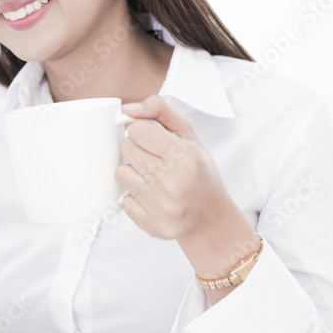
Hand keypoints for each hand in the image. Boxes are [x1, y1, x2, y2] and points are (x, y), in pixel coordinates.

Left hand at [117, 95, 232, 241]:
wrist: (211, 217)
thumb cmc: (199, 172)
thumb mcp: (189, 135)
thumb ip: (160, 111)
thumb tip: (128, 108)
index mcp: (185, 155)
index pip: (137, 129)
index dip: (142, 131)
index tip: (152, 139)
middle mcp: (174, 181)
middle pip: (126, 148)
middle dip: (137, 149)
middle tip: (154, 158)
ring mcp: (162, 206)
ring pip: (121, 173)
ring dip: (133, 173)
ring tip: (153, 177)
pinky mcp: (152, 224)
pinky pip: (124, 201)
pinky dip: (135, 198)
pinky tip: (153, 197)